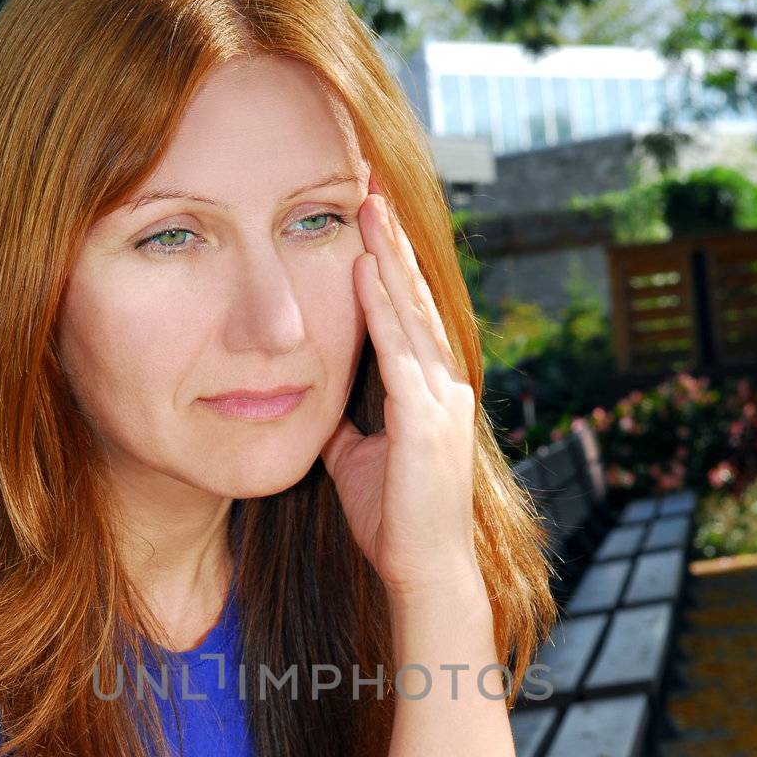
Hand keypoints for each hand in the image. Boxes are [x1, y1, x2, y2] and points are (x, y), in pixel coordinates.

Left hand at [319, 171, 479, 598]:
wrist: (422, 572)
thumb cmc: (394, 522)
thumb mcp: (357, 460)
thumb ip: (343, 425)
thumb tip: (313, 401)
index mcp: (429, 391)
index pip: (406, 314)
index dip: (388, 265)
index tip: (367, 219)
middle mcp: (443, 385)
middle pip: (414, 298)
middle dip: (391, 242)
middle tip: (369, 185)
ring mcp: (441, 400)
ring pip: (411, 312)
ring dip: (388, 256)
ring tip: (368, 205)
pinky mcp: (427, 421)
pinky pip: (400, 351)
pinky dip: (382, 307)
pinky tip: (365, 268)